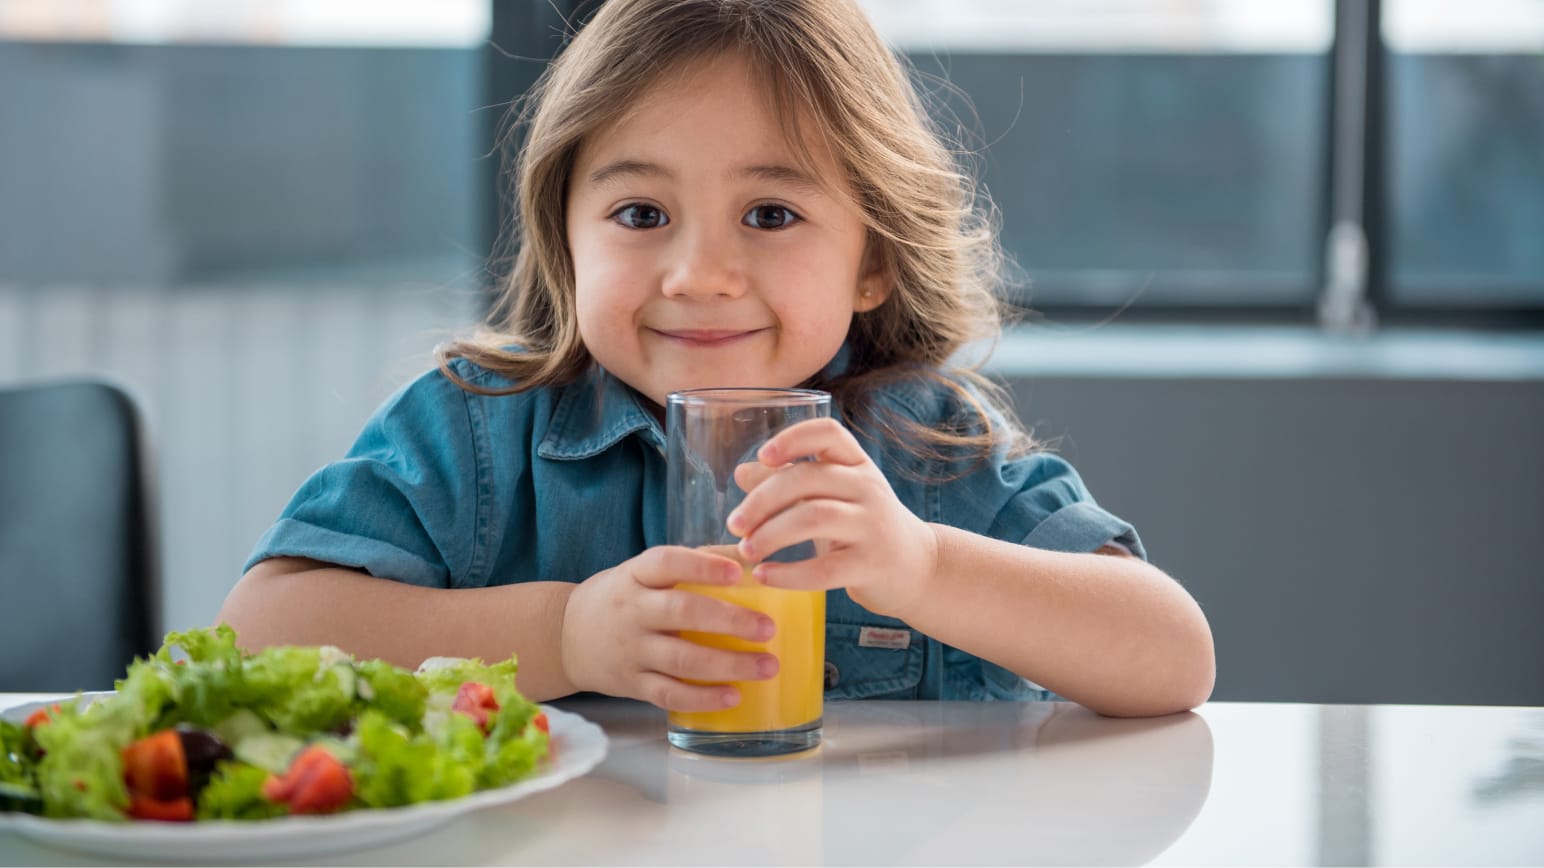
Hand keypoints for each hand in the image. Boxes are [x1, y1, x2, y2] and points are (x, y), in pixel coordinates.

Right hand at [559, 546, 780, 711]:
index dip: (703, 567)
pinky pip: (668, 694)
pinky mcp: (630, 683)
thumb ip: (695, 560)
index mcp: (637, 575)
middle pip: (681, 612)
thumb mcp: (645, 570)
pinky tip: (733, 696)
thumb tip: (753, 553)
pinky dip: (702, 698)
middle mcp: (632, 611)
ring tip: (766, 666)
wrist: (565, 635)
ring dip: (727, 664)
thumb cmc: (624, 597)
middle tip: (768, 628)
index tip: (739, 572)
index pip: (667, 563)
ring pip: (681, 659)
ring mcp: (630, 650)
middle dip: (729, 621)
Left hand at [727, 417, 938, 617]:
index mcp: (856, 464)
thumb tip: (741, 472)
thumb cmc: (863, 526)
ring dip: (771, 534)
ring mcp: (873, 525)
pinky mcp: (872, 564)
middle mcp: (868, 487)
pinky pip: (824, 568)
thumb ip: (790, 482)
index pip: (828, 433)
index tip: (763, 457)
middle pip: (808, 479)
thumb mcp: (833, 496)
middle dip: (762, 501)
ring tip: (746, 550)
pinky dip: (788, 573)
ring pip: (814, 518)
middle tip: (734, 524)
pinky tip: (764, 576)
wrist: (918, 567)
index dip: (793, 439)